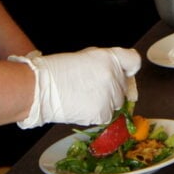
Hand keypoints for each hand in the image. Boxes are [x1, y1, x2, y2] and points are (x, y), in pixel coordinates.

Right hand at [12, 46, 140, 127]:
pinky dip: (97, 113)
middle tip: (91, 87)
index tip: (125, 73)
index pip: (134, 61)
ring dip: (105, 102)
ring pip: (116, 103)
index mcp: (109, 58)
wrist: (40, 88)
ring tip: (83, 97)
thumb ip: (106, 63)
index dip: (129, 69)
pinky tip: (81, 106)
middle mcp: (113, 75)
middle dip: (112, 88)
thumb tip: (119, 72)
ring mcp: (109, 95)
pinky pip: (106, 115)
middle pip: (124, 86)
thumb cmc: (57, 71)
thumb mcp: (85, 57)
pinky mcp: (102, 113)